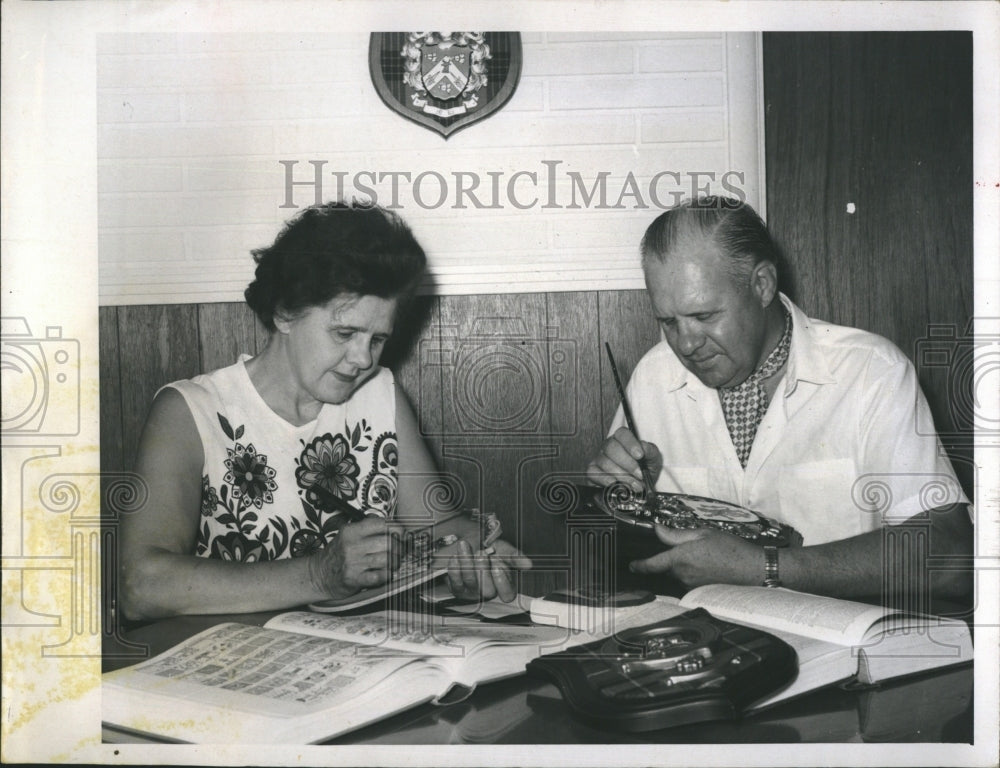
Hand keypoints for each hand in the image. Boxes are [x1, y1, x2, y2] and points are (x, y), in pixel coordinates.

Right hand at [308, 516, 400, 598]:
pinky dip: (387, 575)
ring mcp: (353, 563)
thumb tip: (393, 524)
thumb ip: (368, 526)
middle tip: (401, 552)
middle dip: (400, 548)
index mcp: (352, 531)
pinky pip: (380, 576)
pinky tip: (386, 574)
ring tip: (394, 563)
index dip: (398, 529)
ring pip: (387, 559)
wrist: (318, 575)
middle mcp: (352, 545)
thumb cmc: (337, 554)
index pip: (383, 524)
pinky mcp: (354, 579)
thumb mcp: (348, 534)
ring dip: (396, 562)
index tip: (403, 535)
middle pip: (388, 542)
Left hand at [446, 539, 531, 602]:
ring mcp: (472, 592)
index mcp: (503, 585)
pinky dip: (455, 568)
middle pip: (488, 591)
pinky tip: (455, 556)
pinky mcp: (457, 588)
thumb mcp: (503, 549)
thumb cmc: (488, 547)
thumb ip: (514, 556)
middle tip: (481, 553)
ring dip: (467, 563)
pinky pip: (455, 582)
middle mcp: (488, 592)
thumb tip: (528, 564)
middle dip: (483, 571)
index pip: (507, 594)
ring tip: (465, 545)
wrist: (469, 540)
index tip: (498, 565)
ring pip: (470, 583)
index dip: (503, 582)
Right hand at [586, 426, 662, 492]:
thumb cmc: (644, 469)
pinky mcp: (592, 472)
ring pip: (605, 462)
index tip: (640, 455)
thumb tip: (643, 447)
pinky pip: (593, 473)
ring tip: (634, 485)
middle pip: (611, 447)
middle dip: (627, 463)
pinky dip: (605, 480)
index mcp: (622, 439)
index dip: (630, 443)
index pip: (622, 433)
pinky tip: (616, 485)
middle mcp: (608, 446)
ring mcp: (598, 459)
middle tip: (639, 475)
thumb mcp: (653, 459)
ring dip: (621, 475)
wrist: (638, 485)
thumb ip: (650, 451)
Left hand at [629, 526, 760, 588]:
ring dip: (684, 566)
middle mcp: (683, 574)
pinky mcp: (700, 590)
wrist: (753, 569)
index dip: (640, 565)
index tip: (632, 565)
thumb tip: (657, 531)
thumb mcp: (703, 533)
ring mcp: (691, 584)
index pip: (653, 564)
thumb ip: (676, 535)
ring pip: (678, 574)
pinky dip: (693, 572)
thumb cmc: (730, 549)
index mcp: (681, 558)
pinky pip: (689, 580)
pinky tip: (709, 566)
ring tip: (705, 556)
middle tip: (692, 548)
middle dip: (672, 558)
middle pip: (667, 567)